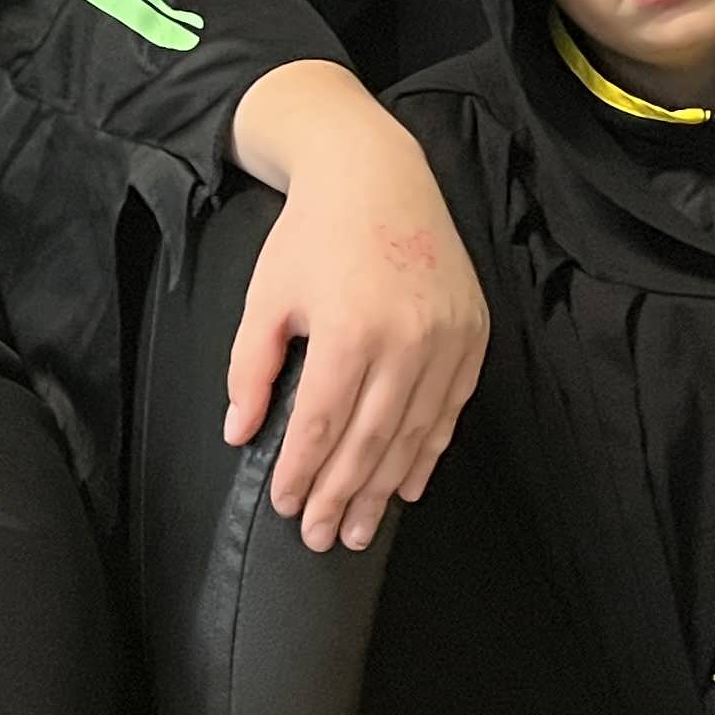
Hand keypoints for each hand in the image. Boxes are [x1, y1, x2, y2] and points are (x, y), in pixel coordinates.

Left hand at [223, 65, 487, 550]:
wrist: (376, 175)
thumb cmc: (312, 235)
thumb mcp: (265, 296)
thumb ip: (251, 368)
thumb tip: (241, 432)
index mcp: (349, 330)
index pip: (322, 424)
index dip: (303, 472)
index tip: (286, 507)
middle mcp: (407, 340)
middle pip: (371, 441)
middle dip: (342, 497)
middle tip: (323, 539)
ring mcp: (447, 339)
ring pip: (414, 434)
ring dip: (384, 489)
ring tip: (360, 530)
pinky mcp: (472, 335)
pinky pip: (450, 410)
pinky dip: (427, 453)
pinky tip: (405, 487)